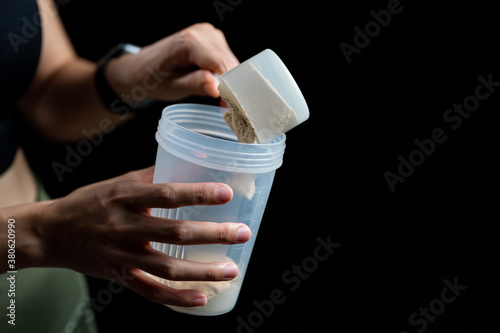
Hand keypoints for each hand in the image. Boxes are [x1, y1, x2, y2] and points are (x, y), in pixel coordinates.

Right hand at [36, 166, 250, 306]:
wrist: (52, 233)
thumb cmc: (89, 202)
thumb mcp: (117, 182)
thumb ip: (151, 176)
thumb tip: (186, 165)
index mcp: (125, 197)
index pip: (167, 194)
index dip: (197, 194)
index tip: (226, 193)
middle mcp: (124, 227)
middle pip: (174, 233)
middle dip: (213, 234)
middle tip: (242, 233)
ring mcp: (122, 255)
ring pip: (167, 268)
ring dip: (203, 271)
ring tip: (232, 269)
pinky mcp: (119, 276)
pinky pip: (150, 291)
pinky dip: (177, 298)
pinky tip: (202, 298)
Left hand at [107, 23, 239, 103]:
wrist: (142, 68)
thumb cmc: (153, 78)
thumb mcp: (173, 87)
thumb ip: (195, 84)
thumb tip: (217, 88)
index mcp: (190, 41)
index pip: (222, 65)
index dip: (230, 87)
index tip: (230, 107)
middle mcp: (203, 32)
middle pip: (230, 64)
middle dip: (230, 86)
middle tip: (224, 107)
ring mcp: (210, 34)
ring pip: (232, 63)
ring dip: (229, 82)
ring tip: (216, 97)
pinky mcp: (214, 40)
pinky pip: (227, 60)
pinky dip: (225, 75)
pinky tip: (215, 85)